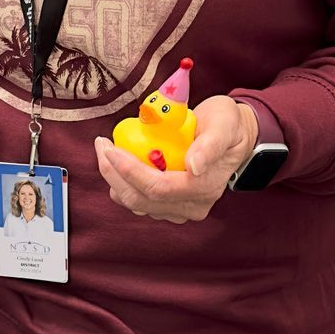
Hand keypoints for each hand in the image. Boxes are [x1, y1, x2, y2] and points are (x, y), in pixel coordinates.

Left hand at [93, 96, 257, 223]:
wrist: (232, 138)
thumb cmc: (227, 126)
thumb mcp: (224, 124)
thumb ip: (211, 144)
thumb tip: (193, 166)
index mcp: (206, 187)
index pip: (159, 188)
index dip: (130, 171)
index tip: (111, 148)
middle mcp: (193, 205)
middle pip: (141, 200)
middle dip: (114, 174)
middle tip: (102, 145)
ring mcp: (179, 209)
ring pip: (135, 202)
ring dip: (115, 178)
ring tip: (109, 149)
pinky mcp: (167, 207)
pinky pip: (137, 199)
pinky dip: (123, 181)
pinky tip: (121, 160)